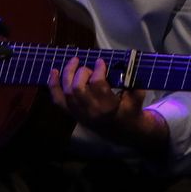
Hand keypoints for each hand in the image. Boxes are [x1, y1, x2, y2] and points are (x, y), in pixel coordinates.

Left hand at [48, 57, 166, 150]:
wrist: (123, 131)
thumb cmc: (130, 110)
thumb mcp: (137, 96)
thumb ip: (132, 80)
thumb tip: (124, 62)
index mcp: (108, 107)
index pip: (97, 84)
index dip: (98, 69)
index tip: (100, 61)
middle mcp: (90, 111)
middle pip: (77, 88)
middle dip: (82, 72)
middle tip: (89, 67)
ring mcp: (79, 113)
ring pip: (66, 92)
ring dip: (67, 74)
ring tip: (74, 61)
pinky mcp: (72, 113)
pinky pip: (57, 99)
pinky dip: (53, 84)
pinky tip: (54, 71)